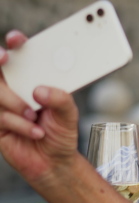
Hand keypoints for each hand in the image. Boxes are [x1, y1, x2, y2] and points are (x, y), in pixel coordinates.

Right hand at [0, 31, 79, 187]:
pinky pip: (1, 117)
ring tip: (35, 115)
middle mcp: (12, 89)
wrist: (54, 163)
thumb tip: (40, 90)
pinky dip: (20, 124)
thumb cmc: (60, 133)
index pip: (18, 55)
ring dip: (17, 103)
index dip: (15, 43)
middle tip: (6, 58)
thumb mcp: (69, 114)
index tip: (17, 40)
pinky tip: (36, 131)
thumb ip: (61, 99)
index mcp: (30, 80)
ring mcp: (1, 106)